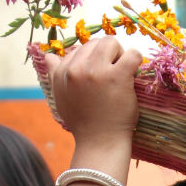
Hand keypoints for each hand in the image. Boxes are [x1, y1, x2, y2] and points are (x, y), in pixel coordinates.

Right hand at [45, 38, 142, 154]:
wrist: (99, 143)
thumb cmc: (83, 124)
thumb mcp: (62, 98)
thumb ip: (55, 76)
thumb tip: (49, 56)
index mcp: (62, 72)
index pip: (79, 50)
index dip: (92, 60)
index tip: (99, 77)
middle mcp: (77, 68)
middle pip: (96, 43)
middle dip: (107, 55)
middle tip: (113, 74)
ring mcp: (97, 71)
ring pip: (112, 42)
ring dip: (120, 55)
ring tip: (122, 73)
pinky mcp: (118, 76)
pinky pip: (132, 54)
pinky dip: (136, 59)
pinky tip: (134, 73)